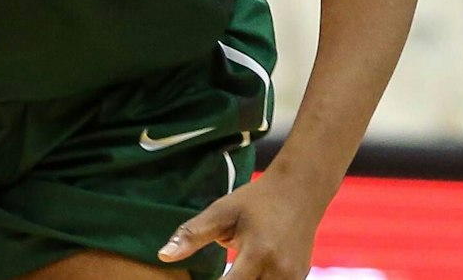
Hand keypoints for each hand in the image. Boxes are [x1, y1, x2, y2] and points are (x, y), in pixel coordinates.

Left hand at [158, 176, 321, 279]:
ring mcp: (293, 278)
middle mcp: (280, 271)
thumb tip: (163, 255)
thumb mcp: (221, 211)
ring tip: (229, 272)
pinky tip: (243, 274)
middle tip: (216, 274)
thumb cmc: (255, 200)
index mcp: (258, 253)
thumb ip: (192, 234)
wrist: (300, 191)